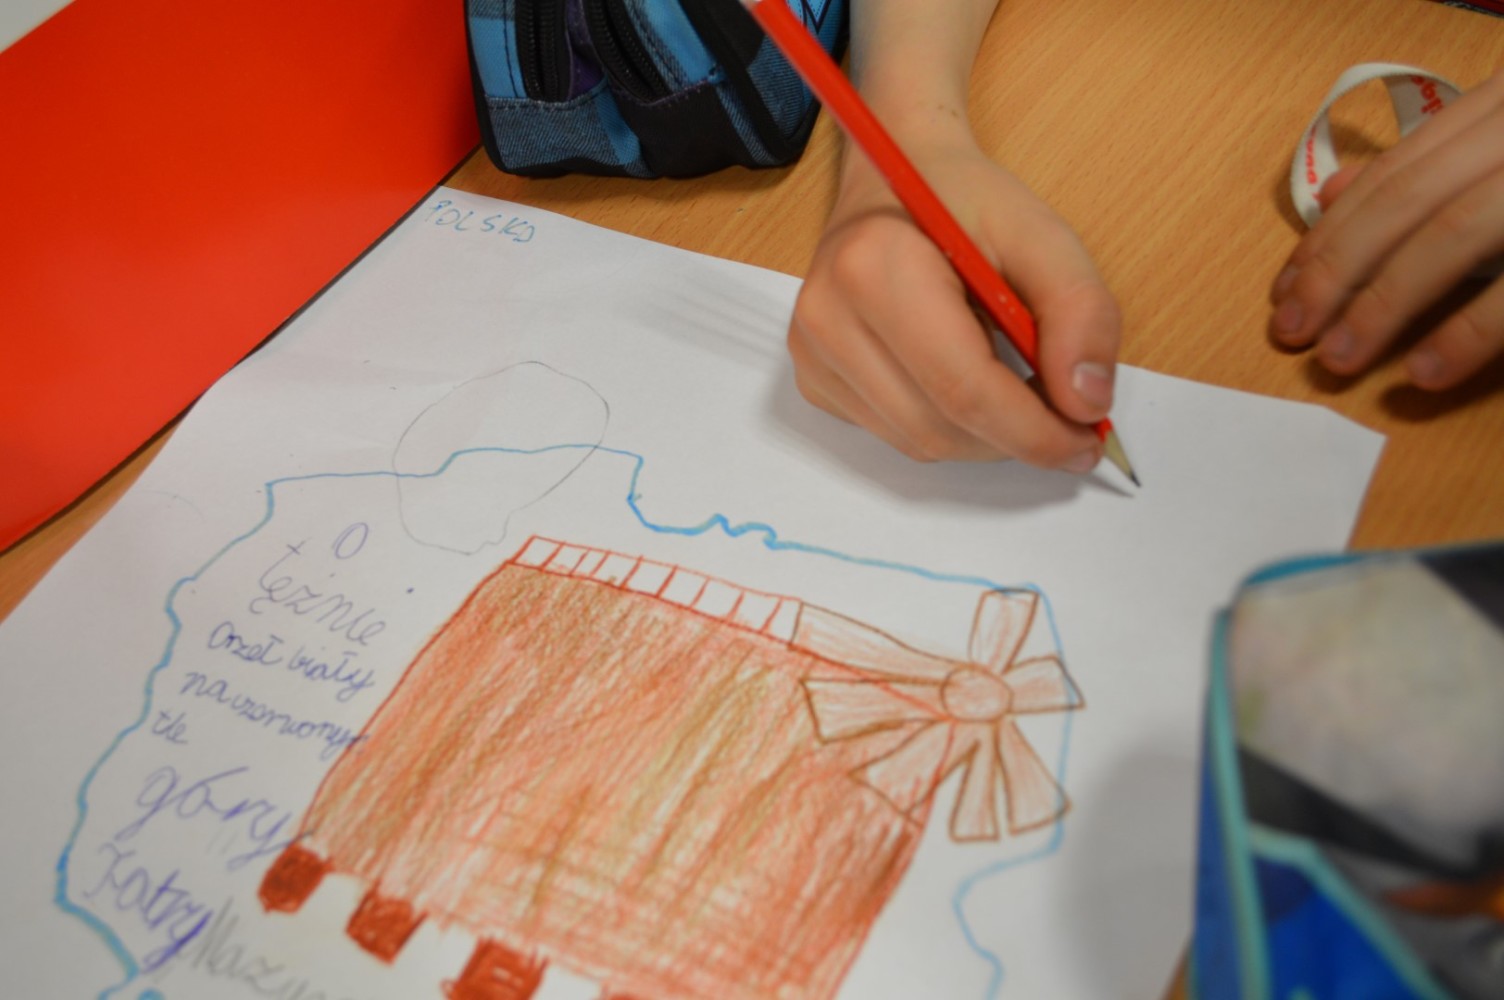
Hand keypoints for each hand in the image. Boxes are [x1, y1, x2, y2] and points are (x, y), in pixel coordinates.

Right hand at [788, 135, 1121, 469]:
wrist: (895, 175)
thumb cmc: (964, 201)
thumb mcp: (1041, 233)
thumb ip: (1080, 313)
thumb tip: (1087, 403)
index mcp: (876, 268)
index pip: (963, 389)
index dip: (1035, 432)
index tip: (1087, 441)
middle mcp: (828, 317)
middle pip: (940, 428)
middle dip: (1014, 438)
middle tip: (1066, 419)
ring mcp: (811, 353)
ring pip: (918, 443)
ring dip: (982, 436)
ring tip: (1015, 389)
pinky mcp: (813, 377)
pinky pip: (893, 434)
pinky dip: (945, 426)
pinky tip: (961, 379)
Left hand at [1269, 71, 1503, 389]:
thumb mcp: (1495, 151)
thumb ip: (1429, 170)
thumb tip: (1331, 195)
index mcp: (1495, 112)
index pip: (1393, 175)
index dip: (1328, 235)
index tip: (1282, 291)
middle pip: (1406, 201)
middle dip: (1337, 270)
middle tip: (1290, 331)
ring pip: (1451, 233)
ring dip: (1382, 304)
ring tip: (1337, 359)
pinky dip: (1467, 332)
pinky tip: (1422, 372)